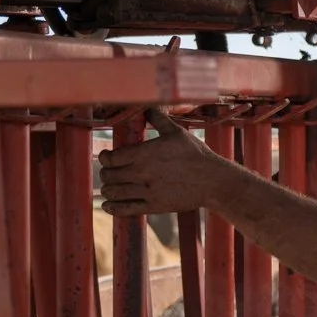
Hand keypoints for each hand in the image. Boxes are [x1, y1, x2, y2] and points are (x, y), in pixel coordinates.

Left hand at [99, 108, 229, 216]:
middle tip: (109, 172)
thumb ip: (158, 119)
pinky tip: (108, 205)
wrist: (212, 181)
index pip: (110, 158)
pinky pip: (125, 209)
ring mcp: (147, 191)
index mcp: (144, 154)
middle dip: (106, 173)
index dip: (104, 157)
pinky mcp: (154, 206)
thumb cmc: (196, 155)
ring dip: (108, 190)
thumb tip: (148, 106)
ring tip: (110, 188)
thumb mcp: (177, 132)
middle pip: (109, 175)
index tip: (106, 157)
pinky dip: (112, 208)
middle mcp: (141, 173)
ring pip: (114, 192)